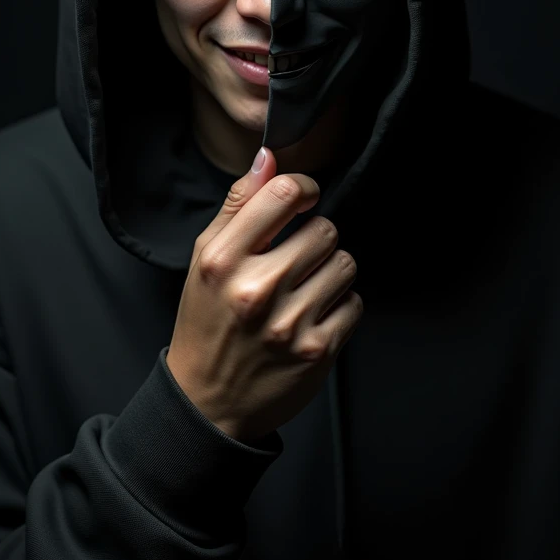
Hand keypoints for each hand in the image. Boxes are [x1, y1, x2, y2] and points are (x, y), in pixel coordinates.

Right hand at [166, 147, 362, 443]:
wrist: (209, 402)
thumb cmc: (207, 322)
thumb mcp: (205, 259)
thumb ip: (238, 206)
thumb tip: (269, 158)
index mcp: (222, 260)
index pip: (282, 194)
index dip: (303, 188)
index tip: (303, 199)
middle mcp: (255, 290)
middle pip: (325, 229)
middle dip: (316, 238)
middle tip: (296, 259)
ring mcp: (289, 324)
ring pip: (344, 264)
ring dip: (330, 271)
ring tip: (305, 288)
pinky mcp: (317, 352)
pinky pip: (354, 303)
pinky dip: (340, 307)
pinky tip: (313, 316)